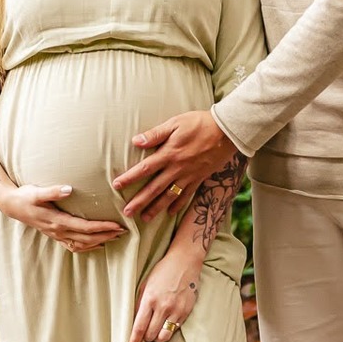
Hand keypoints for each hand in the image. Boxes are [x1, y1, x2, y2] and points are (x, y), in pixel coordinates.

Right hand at [0, 184, 125, 252]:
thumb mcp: (37, 192)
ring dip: (100, 241)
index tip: (117, 225)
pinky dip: (88, 247)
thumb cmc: (25, 196)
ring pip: (82, 244)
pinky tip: (97, 244)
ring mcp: (56, 235)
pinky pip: (74, 246)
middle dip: (106, 235)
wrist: (12, 206)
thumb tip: (68, 189)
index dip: (102, 227)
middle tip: (124, 231)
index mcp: (57, 221)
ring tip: (115, 237)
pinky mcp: (55, 235)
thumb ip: (52, 191)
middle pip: (87, 238)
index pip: (85, 227)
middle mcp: (58, 231)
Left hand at [113, 111, 237, 220]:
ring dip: (156, 208)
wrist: (226, 131)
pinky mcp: (200, 178)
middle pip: (154, 188)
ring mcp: (189, 175)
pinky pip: (187, 195)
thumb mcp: (175, 123)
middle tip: (127, 213)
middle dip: (140, 201)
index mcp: (169, 153)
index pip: (144, 168)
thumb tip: (136, 141)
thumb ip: (155, 134)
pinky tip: (171, 213)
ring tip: (145, 218)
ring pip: (169, 196)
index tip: (116, 185)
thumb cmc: (199, 123)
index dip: (130, 177)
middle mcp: (177, 168)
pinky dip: (178, 205)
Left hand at [130, 248, 200, 341]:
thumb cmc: (163, 271)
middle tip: (144, 335)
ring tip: (155, 332)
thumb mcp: (146, 284)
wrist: (184, 262)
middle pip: (151, 334)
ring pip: (164, 336)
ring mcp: (176, 310)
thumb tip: (135, 320)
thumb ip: (140, 302)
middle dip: (146, 337)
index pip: (140, 326)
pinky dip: (168, 330)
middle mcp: (163, 306)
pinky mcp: (185, 312)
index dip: (135, 338)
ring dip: (157, 337)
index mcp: (149, 298)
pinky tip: (165, 323)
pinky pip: (175, 329)